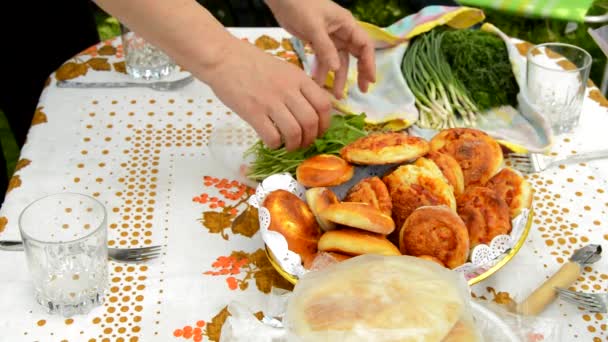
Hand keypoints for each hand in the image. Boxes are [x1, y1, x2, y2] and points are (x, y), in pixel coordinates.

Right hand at [206, 39, 330, 150]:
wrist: (223, 57)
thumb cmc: (252, 63)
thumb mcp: (283, 69)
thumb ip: (298, 87)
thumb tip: (310, 110)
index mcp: (298, 78)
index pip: (324, 104)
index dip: (325, 124)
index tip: (319, 132)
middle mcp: (288, 90)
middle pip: (311, 122)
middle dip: (310, 139)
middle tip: (303, 143)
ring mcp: (270, 101)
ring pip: (294, 132)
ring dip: (294, 145)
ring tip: (288, 146)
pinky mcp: (253, 111)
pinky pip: (272, 136)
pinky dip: (275, 144)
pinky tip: (271, 142)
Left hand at [266, 0, 374, 98]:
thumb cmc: (300, 5)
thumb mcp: (313, 27)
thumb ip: (325, 48)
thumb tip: (337, 69)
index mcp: (346, 24)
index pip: (364, 46)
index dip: (369, 63)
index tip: (370, 80)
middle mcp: (342, 31)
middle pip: (355, 55)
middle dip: (358, 73)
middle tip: (360, 92)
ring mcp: (330, 37)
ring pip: (338, 60)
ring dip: (337, 77)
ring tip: (336, 95)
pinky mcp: (318, 41)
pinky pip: (324, 59)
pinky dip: (322, 70)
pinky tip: (318, 83)